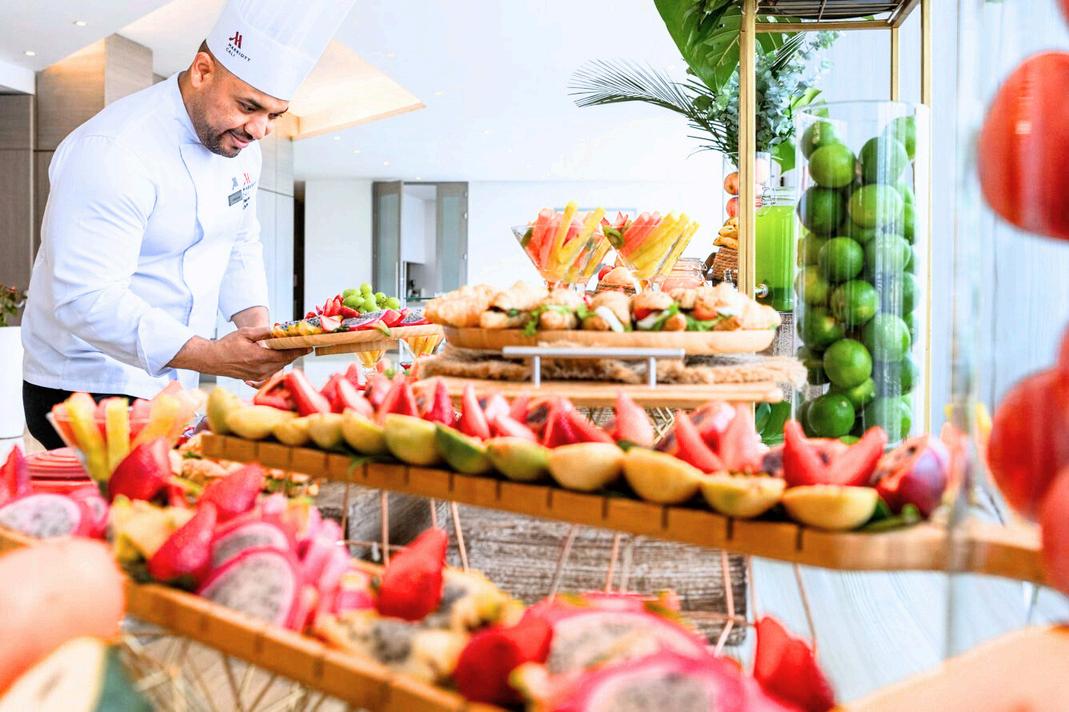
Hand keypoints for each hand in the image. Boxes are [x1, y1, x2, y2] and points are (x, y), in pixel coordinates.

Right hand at [168, 327, 308, 380]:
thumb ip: (263, 333)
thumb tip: (278, 330)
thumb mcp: (245, 333)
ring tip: (293, 349)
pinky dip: (277, 363)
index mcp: (260, 357)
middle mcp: (261, 369)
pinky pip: (271, 370)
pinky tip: (278, 356)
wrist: (212, 360)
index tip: (309, 346)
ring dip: (286, 358)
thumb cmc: (227, 345)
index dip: (299, 351)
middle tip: (303, 345)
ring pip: (279, 366)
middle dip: (294, 353)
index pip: (286, 355)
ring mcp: (258, 375)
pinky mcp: (255, 378)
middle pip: (284, 361)